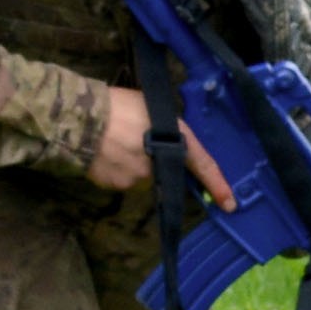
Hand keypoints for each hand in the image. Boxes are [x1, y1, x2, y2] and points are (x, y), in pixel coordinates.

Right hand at [82, 88, 239, 204]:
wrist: (80, 119)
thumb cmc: (117, 105)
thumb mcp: (150, 107)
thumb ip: (164, 127)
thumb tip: (166, 139)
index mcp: (175, 137)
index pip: (203, 164)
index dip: (217, 185)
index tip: (229, 204)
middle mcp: (161, 163)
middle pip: (163, 168)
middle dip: (151, 156)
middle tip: (130, 135)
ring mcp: (138, 177)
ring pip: (140, 173)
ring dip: (131, 161)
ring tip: (113, 140)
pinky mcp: (117, 185)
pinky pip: (120, 178)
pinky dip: (114, 167)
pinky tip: (103, 150)